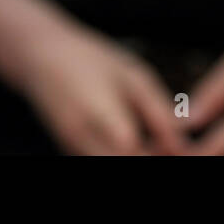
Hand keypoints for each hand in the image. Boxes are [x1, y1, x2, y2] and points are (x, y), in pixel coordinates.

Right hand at [22, 25, 188, 155]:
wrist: (39, 57)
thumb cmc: (89, 59)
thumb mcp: (131, 74)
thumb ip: (158, 110)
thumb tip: (183, 142)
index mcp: (99, 114)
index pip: (135, 153)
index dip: (163, 152)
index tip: (182, 145)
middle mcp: (81, 140)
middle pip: (123, 164)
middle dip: (150, 158)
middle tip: (168, 143)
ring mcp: (72, 151)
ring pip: (113, 165)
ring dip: (138, 158)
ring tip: (153, 141)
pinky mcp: (70, 154)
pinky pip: (102, 162)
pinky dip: (122, 157)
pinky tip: (136, 143)